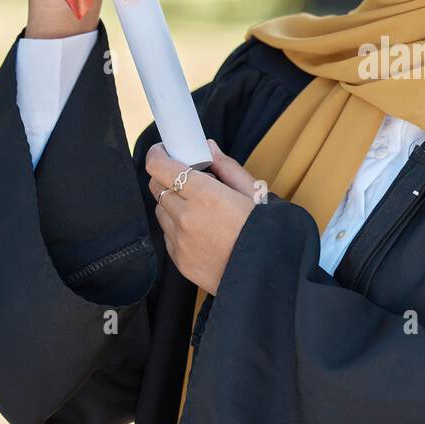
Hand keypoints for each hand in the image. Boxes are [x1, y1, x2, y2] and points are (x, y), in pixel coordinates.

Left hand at [145, 139, 260, 293]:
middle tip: (182, 175)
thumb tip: (208, 147)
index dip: (157, 154)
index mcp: (205, 195)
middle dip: (165, 176)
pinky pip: (168, 235)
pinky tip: (199, 230)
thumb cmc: (265, 232)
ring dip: (172, 203)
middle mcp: (186, 217)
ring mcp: (180, 241)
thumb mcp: (254, 193)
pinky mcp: (180, 261)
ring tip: (196, 207)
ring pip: (161, 211)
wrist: (268, 276)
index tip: (163, 150)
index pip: (161, 167)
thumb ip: (227, 167)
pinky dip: (177, 227)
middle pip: (156, 186)